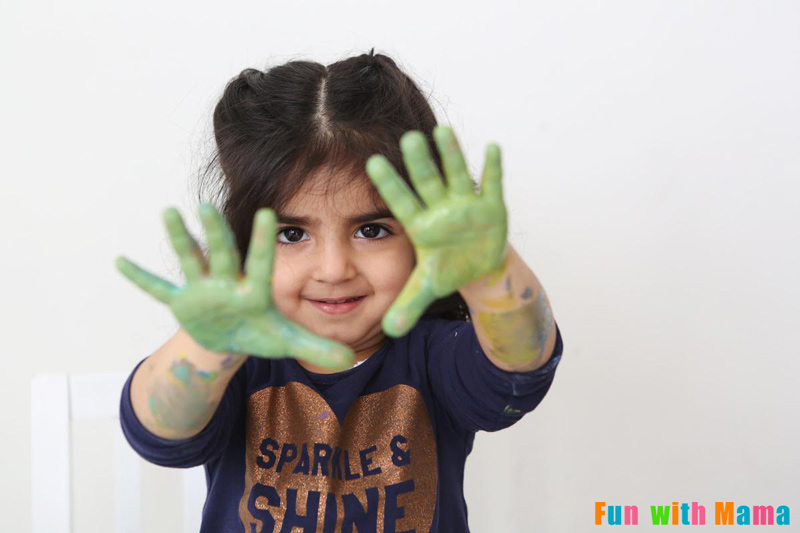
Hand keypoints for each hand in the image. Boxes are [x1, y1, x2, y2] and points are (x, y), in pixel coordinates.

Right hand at [115, 203, 354, 369]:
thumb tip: (349, 360)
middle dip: (217, 234)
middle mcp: (228, 283)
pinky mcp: (182, 303)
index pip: (261, 263)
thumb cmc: (261, 332)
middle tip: (208, 206)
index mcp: (255, 291)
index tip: (269, 212)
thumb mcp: (287, 341)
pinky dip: (141, 279)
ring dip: (180, 240)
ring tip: (169, 212)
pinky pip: (157, 290)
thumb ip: (316, 347)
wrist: (231, 338)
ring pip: (190, 262)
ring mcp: (203, 290)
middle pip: (223, 255)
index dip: (263, 242)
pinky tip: (120, 261)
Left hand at [365, 125, 507, 336]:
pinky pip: (492, 184)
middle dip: (419, 162)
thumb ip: (407, 306)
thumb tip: (388, 332)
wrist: (478, 265)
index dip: (389, 185)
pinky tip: (493, 148)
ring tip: (443, 130)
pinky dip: (494, 168)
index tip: (373, 163)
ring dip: (451, 154)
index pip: (401, 202)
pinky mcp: (491, 206)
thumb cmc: (446, 269)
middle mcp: (440, 209)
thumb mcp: (426, 288)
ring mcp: (465, 205)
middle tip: (408, 138)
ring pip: (456, 175)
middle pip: (427, 182)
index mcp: (421, 225)